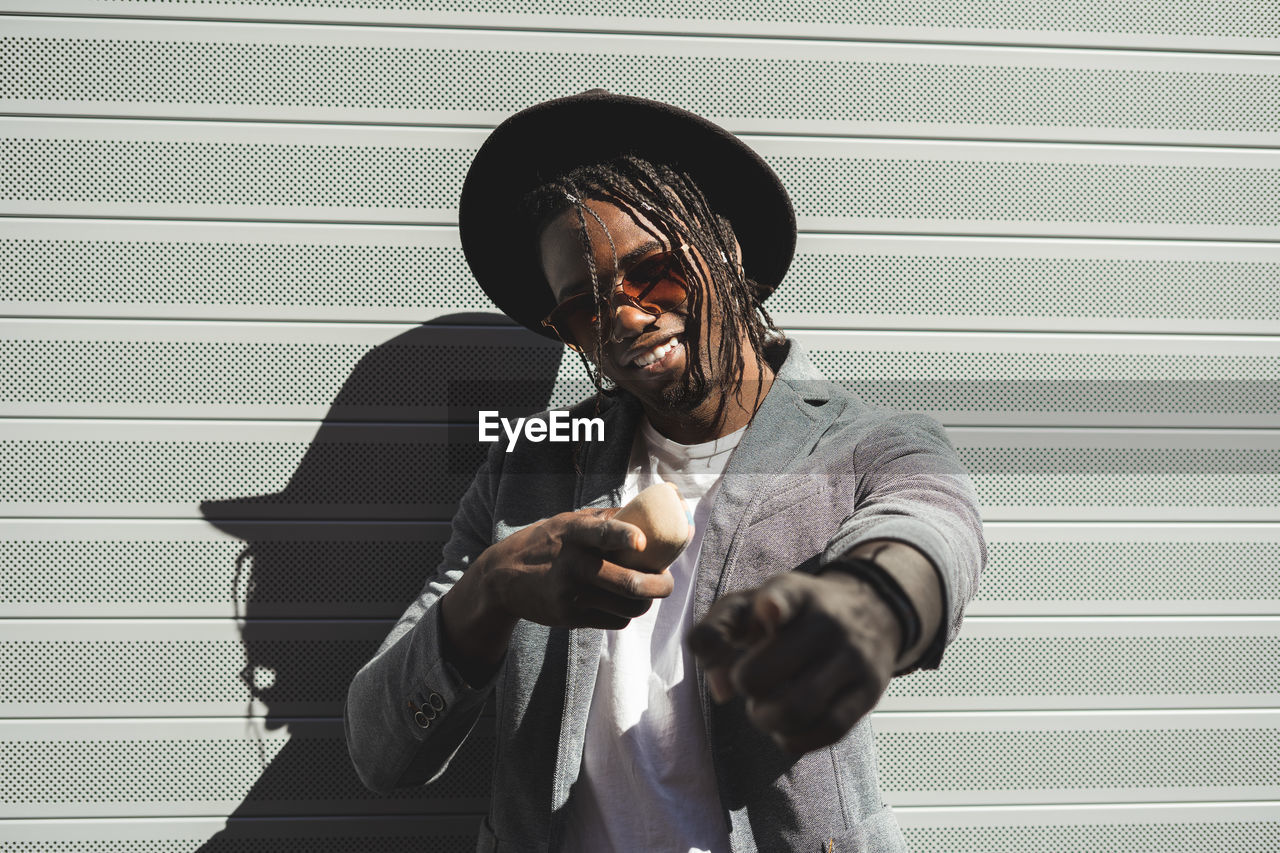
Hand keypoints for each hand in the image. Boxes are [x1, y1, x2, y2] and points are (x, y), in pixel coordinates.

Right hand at [477, 508, 674, 629]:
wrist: (501, 579)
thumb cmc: (545, 543)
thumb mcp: (567, 521)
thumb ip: (605, 519)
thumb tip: (651, 514)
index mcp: (573, 533)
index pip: (600, 533)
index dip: (623, 536)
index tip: (642, 541)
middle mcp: (572, 564)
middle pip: (628, 583)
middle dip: (660, 585)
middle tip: (668, 582)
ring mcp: (571, 594)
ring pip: (628, 606)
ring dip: (647, 602)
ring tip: (649, 592)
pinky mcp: (570, 618)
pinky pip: (615, 621)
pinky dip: (626, 613)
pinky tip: (622, 603)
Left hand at [687, 571, 899, 753]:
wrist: (870, 612)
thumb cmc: (790, 616)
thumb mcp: (750, 605)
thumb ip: (714, 635)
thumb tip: (721, 690)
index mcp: (792, 592)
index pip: (783, 595)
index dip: (773, 605)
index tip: (770, 611)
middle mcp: (826, 622)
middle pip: (760, 674)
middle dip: (744, 685)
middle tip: (751, 681)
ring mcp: (851, 657)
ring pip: (795, 709)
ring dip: (766, 719)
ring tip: (767, 707)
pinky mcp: (868, 692)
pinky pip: (826, 731)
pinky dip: (795, 738)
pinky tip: (789, 724)